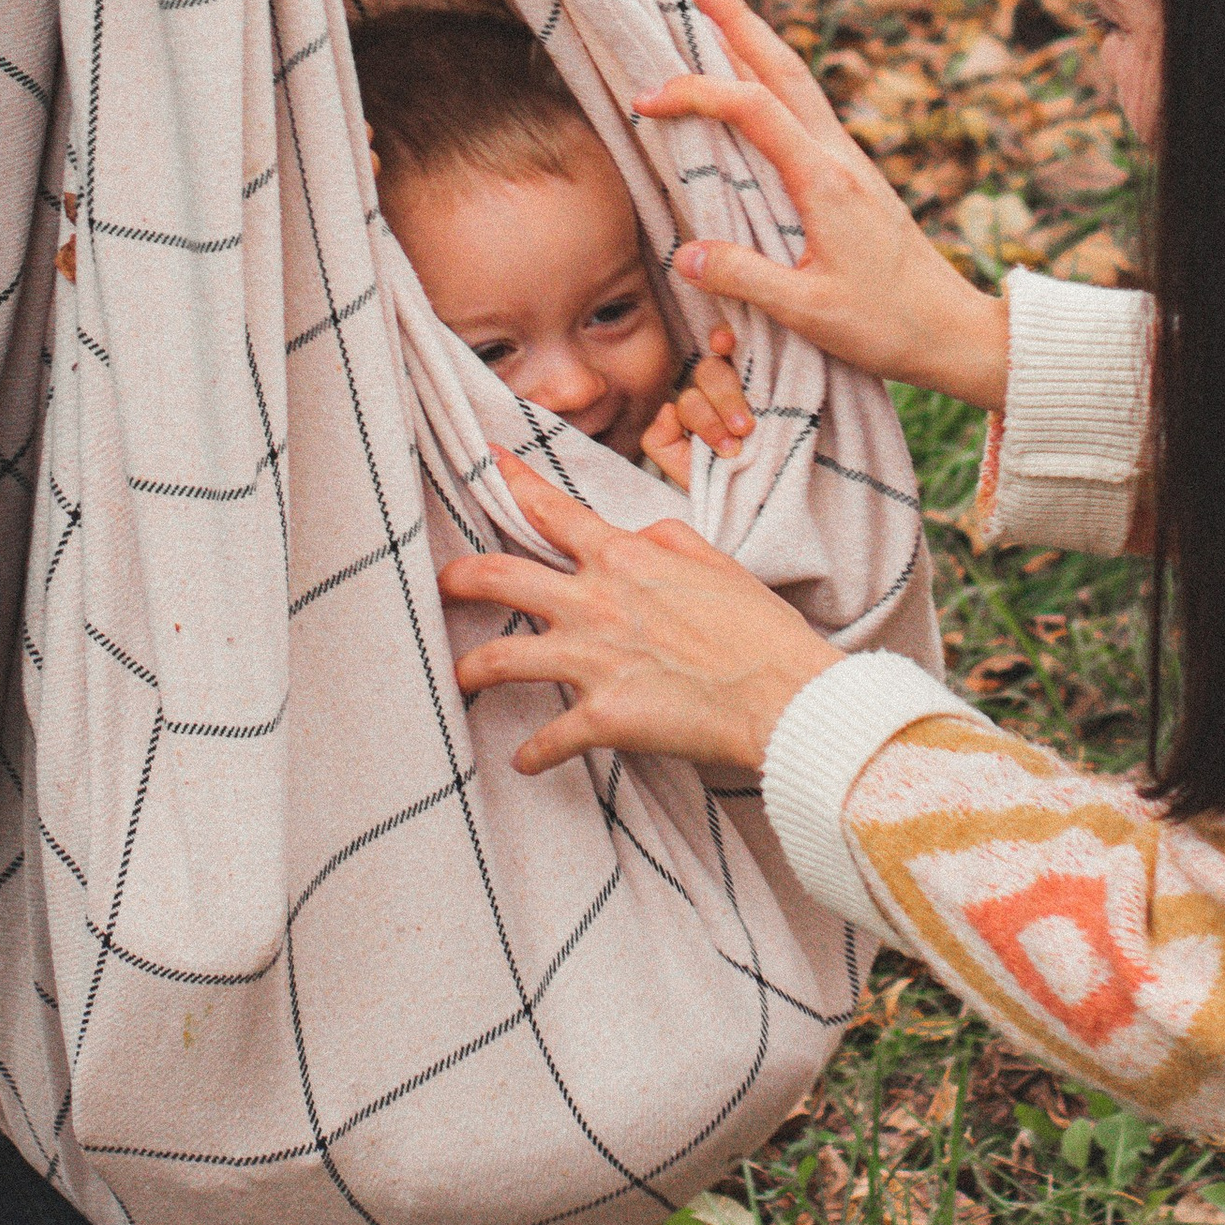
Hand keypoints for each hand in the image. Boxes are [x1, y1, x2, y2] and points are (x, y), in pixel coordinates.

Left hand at [440, 448, 837, 774]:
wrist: (783, 695)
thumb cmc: (760, 631)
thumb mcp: (716, 562)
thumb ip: (667, 540)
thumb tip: (641, 535)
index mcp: (624, 558)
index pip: (552, 509)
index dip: (513, 480)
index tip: (487, 462)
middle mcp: (595, 602)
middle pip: (498, 577)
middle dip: (458, 577)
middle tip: (441, 581)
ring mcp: (592, 661)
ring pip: (499, 660)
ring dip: (471, 669)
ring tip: (460, 678)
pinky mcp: (601, 717)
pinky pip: (547, 739)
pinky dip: (533, 754)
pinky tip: (524, 761)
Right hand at [635, 0, 1010, 409]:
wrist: (952, 330)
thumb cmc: (886, 325)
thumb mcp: (809, 310)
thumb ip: (745, 277)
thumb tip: (684, 253)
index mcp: (825, 179)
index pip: (752, 108)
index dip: (696, 93)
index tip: (645, 100)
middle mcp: (839, 156)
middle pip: (783, 66)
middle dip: (737, 16)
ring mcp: (850, 161)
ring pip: (798, 81)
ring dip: (756, 38)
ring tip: (718, 5)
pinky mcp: (853, 176)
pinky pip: (806, 109)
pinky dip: (772, 77)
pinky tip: (757, 80)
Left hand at [640, 323, 752, 487]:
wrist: (774, 488)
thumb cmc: (733, 481)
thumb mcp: (691, 472)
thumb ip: (663, 444)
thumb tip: (666, 408)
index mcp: (696, 413)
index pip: (688, 405)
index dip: (706, 423)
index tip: (730, 450)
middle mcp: (711, 393)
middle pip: (702, 385)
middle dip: (719, 413)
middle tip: (742, 435)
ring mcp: (735, 377)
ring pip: (715, 369)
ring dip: (729, 395)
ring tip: (748, 424)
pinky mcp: (760, 367)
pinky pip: (730, 342)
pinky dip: (722, 336)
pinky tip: (723, 341)